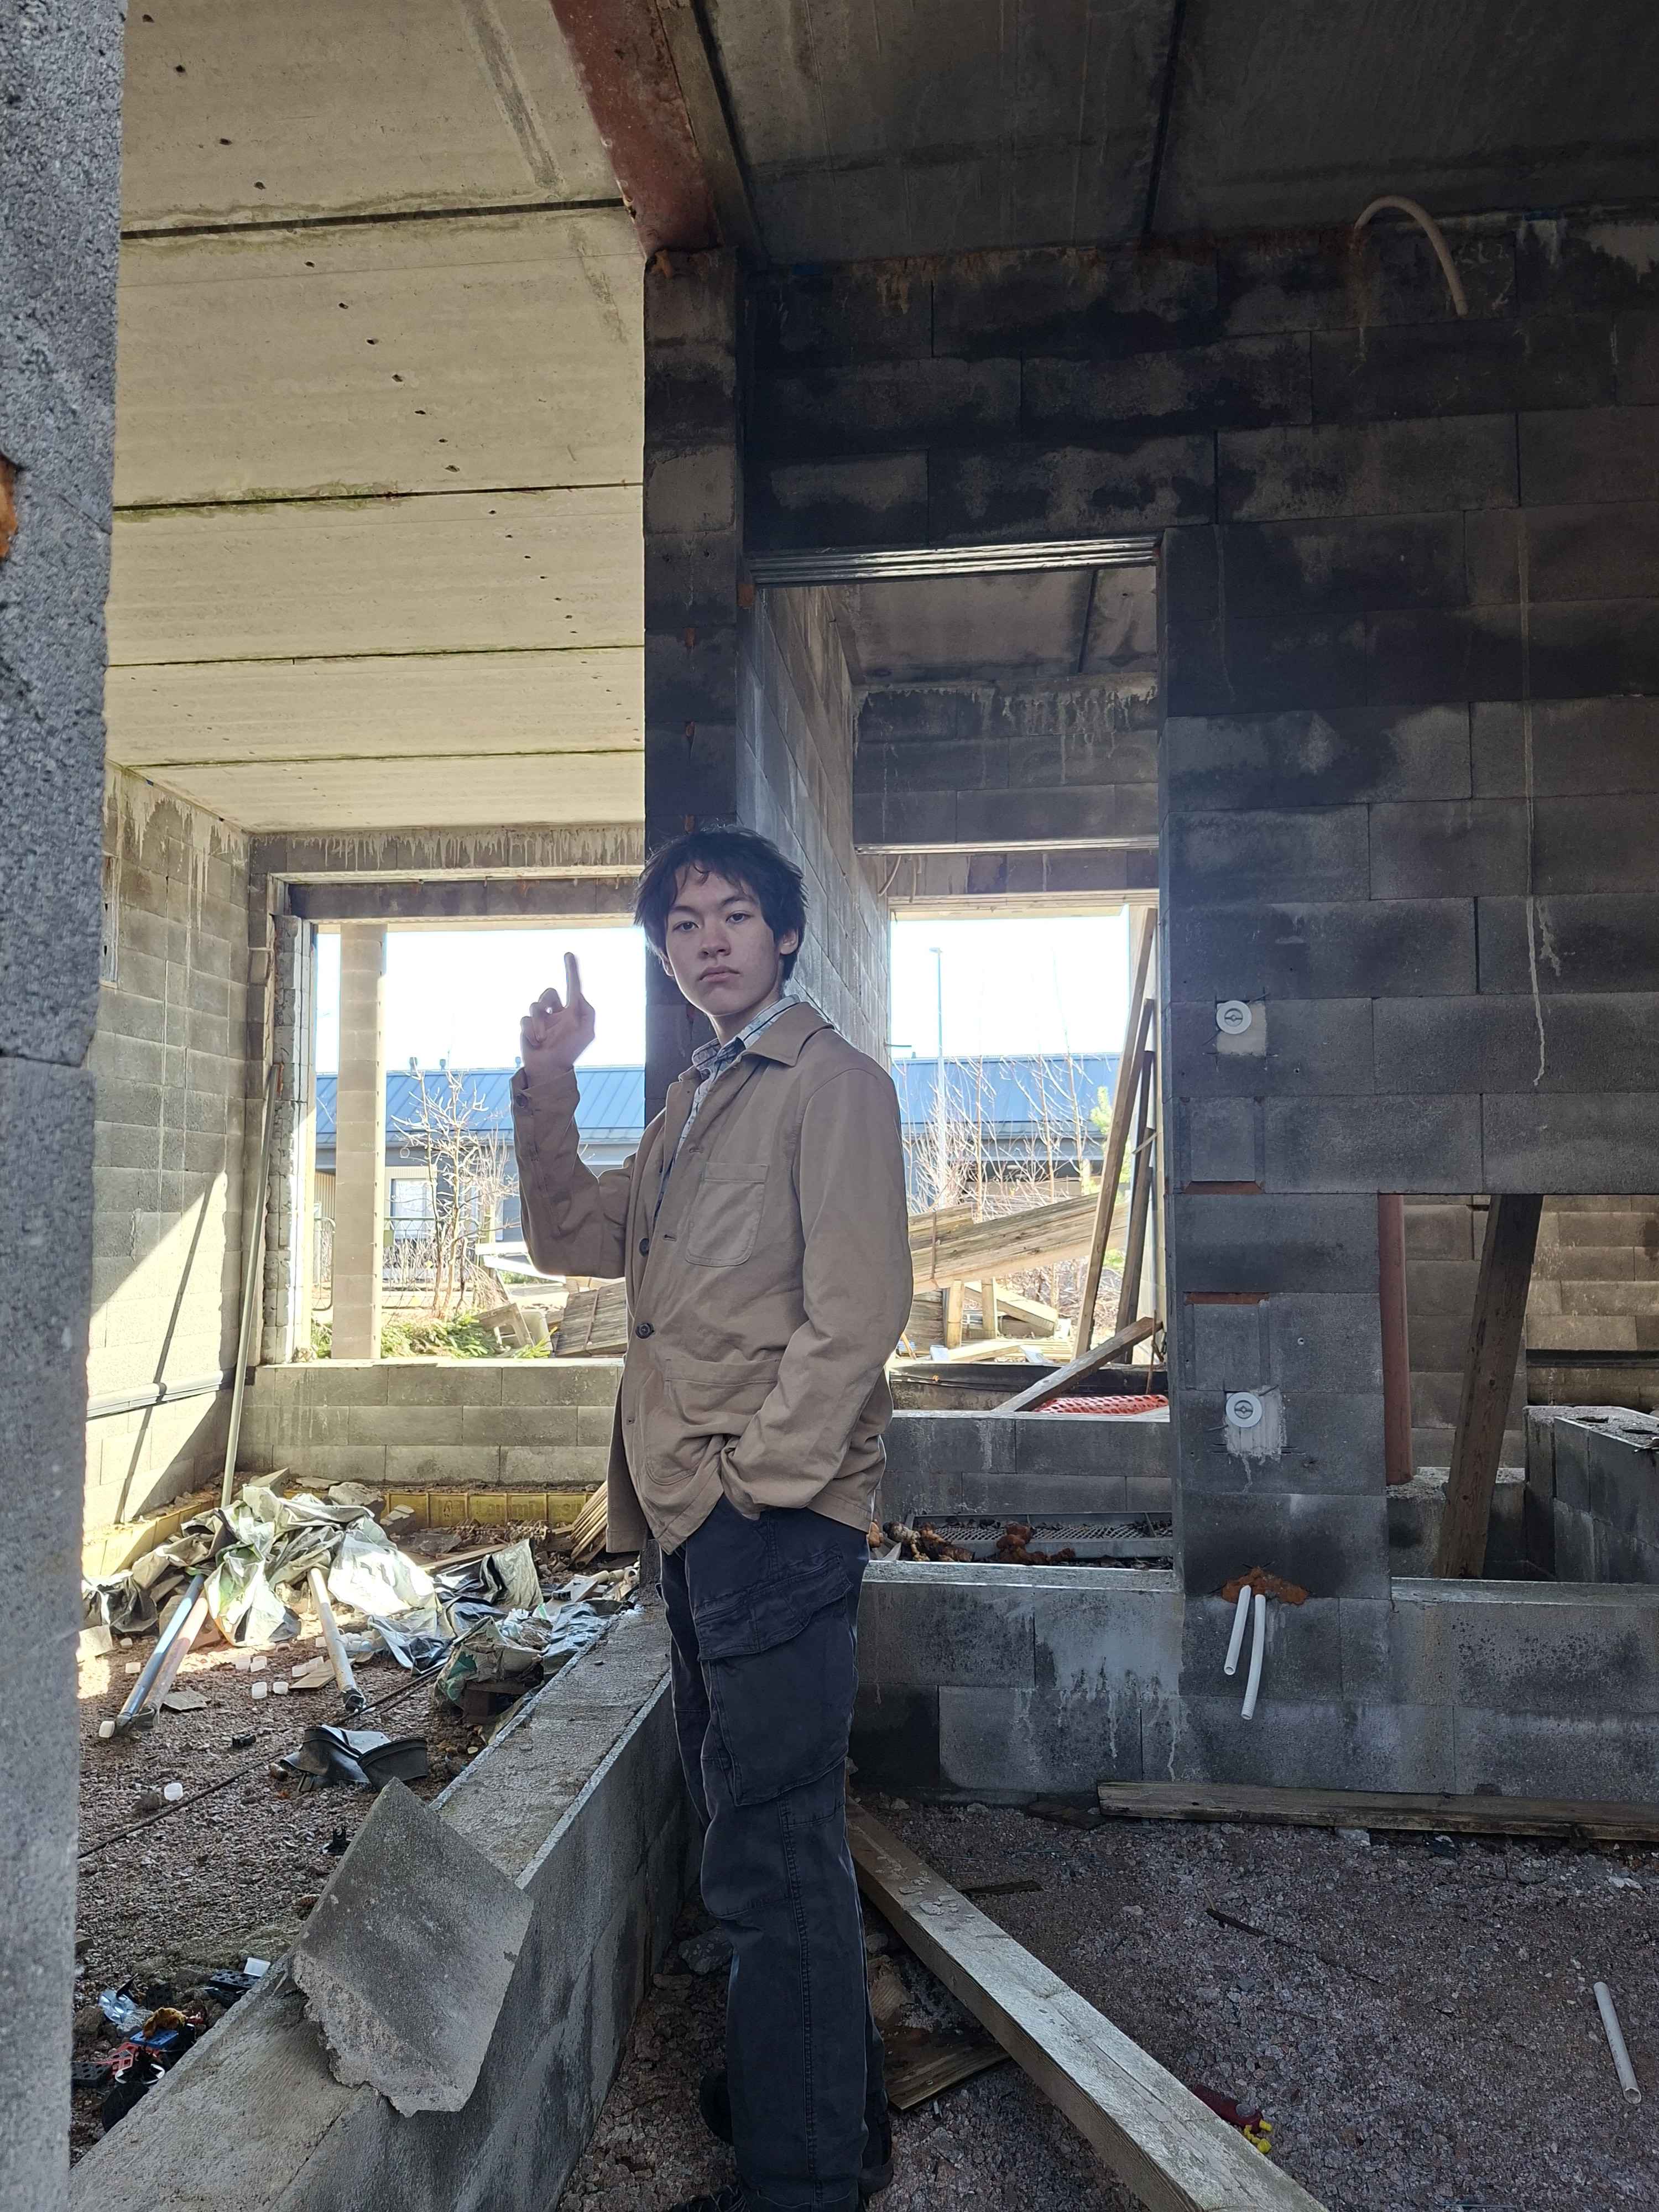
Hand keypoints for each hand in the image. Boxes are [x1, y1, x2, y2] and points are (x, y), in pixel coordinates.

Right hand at [520, 953, 595, 1078]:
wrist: (550, 1068)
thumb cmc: (570, 1051)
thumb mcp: (587, 1032)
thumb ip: (588, 1011)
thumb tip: (579, 995)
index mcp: (572, 1011)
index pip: (572, 986)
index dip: (572, 970)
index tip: (569, 954)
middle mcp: (556, 1012)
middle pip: (548, 993)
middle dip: (546, 1004)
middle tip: (548, 1022)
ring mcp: (541, 1018)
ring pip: (535, 1006)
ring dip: (539, 1024)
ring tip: (543, 1039)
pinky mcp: (528, 1026)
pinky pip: (525, 1019)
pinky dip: (531, 1032)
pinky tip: (536, 1043)